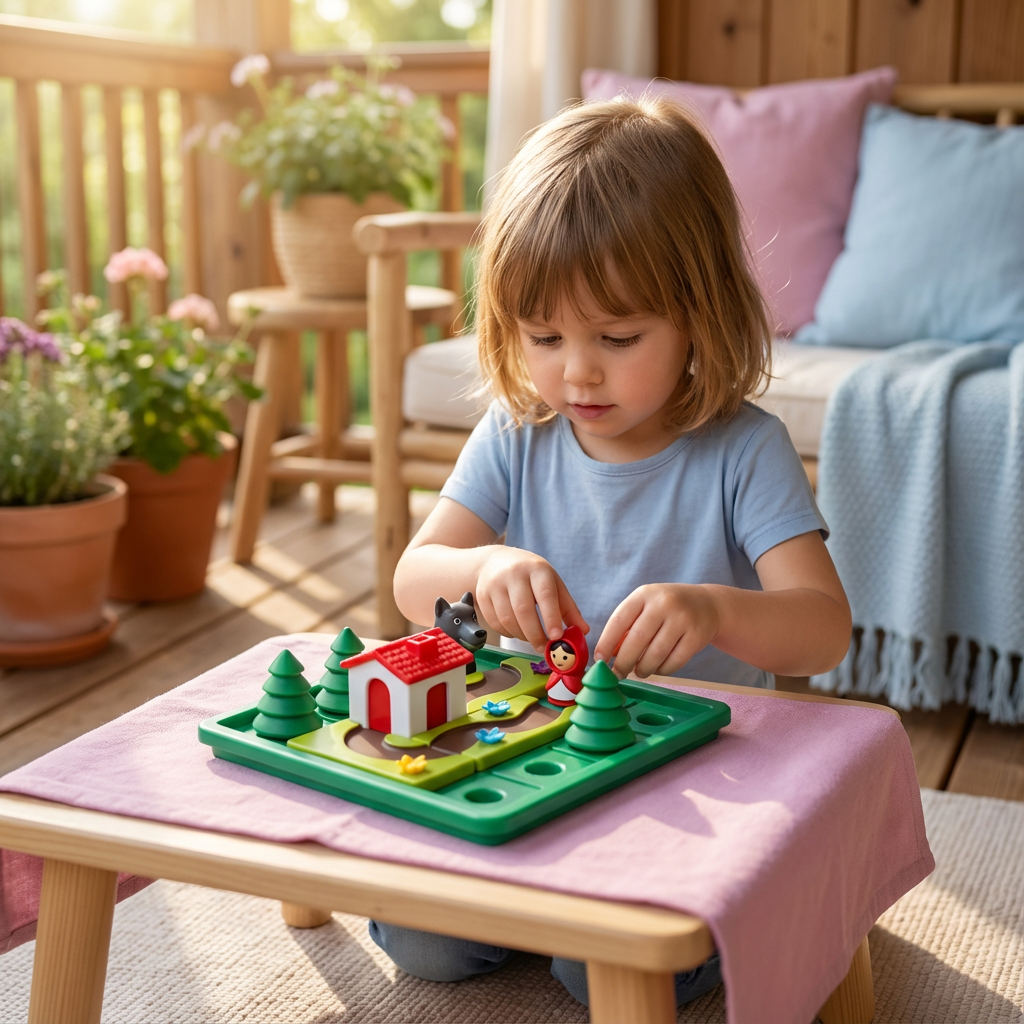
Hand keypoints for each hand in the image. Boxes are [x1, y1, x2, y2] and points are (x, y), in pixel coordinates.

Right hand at [475, 547, 587, 651]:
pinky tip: (517, 631)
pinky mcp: (482, 597)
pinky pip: (495, 623)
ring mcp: (494, 585)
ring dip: (522, 636)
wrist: (495, 562)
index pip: (545, 595)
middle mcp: (513, 574)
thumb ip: (568, 608)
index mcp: (536, 569)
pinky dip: (508, 633)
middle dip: (535, 634)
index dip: (551, 618)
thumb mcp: (552, 583)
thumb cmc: (530, 575)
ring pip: (507, 620)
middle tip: (545, 649)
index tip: (557, 637)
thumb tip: (582, 631)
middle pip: (523, 610)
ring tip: (532, 639)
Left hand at [596, 584, 719, 678]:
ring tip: (639, 671)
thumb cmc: (667, 609)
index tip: (599, 660)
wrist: (707, 605)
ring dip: (643, 669)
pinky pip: (674, 662)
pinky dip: (662, 670)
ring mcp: (682, 619)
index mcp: (644, 594)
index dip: (606, 643)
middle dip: (623, 662)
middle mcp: (663, 604)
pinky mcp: (697, 636)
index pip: (619, 620)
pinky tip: (658, 668)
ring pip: (655, 654)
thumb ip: (626, 628)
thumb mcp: (645, 607)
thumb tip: (608, 655)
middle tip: (617, 674)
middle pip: (636, 640)